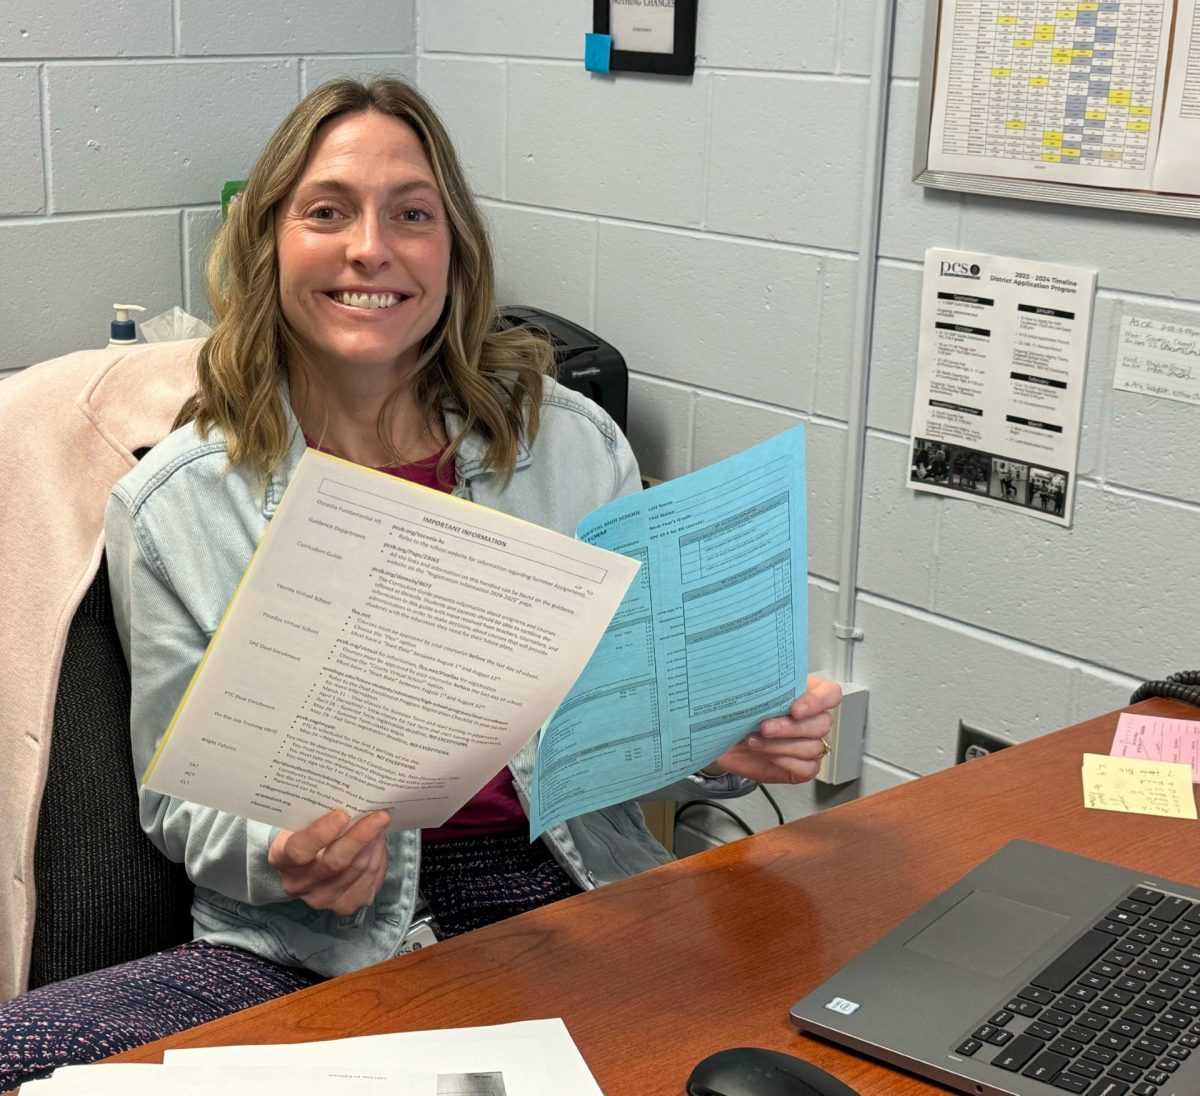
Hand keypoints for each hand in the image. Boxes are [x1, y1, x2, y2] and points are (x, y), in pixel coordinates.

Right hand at [267, 808, 390, 915]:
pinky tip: (378, 845)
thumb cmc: (310, 831)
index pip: (299, 850)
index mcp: (282, 858)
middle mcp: (298, 884)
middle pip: (334, 863)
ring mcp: (321, 899)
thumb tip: (354, 801)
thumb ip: (322, 814)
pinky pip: (370, 882)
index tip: (342, 814)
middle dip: (361, 837)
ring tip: (381, 825)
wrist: (310, 860)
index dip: (321, 833)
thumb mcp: (305, 821)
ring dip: (374, 846)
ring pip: (357, 871)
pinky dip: (378, 860)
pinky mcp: (345, 905)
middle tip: (380, 816)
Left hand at [709, 676, 842, 784]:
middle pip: (821, 723)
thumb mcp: (748, 699)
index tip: (795, 709)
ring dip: (780, 745)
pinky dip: (784, 761)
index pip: (830, 693)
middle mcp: (814, 719)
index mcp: (806, 694)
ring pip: (812, 747)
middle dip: (790, 727)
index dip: (817, 701)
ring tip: (755, 741)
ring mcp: (812, 744)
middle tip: (765, 727)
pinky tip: (767, 755)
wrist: (727, 743)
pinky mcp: (805, 767)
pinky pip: (807, 768)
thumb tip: (758, 686)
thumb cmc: (741, 717)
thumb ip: (761, 691)